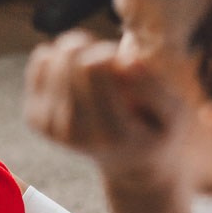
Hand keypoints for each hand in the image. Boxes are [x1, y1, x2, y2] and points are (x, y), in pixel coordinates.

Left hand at [24, 30, 194, 191]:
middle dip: (92, 49)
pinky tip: (78, 76)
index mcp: (113, 132)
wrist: (131, 162)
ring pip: (53, 57)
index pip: (93, 67)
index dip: (108, 53)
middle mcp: (77, 134)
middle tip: (110, 67)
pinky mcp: (36, 120)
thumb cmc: (155, 129)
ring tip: (97, 73)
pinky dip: (59, 58)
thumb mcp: (175, 113)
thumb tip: (126, 63)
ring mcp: (53, 129)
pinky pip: (41, 61)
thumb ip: (155, 88)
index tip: (123, 66)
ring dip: (77, 53)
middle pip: (71, 58)